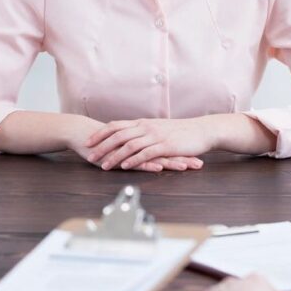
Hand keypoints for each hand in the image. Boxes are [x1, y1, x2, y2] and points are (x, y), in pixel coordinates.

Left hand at [85, 118, 211, 169]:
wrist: (202, 130)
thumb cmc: (182, 131)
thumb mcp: (159, 128)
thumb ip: (144, 132)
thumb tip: (131, 137)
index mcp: (143, 123)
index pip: (116, 125)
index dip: (101, 133)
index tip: (88, 141)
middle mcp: (146, 127)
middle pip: (118, 135)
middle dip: (101, 145)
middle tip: (89, 155)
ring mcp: (155, 136)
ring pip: (129, 145)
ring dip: (114, 155)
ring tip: (103, 165)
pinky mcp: (165, 145)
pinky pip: (146, 153)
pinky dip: (134, 160)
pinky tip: (125, 167)